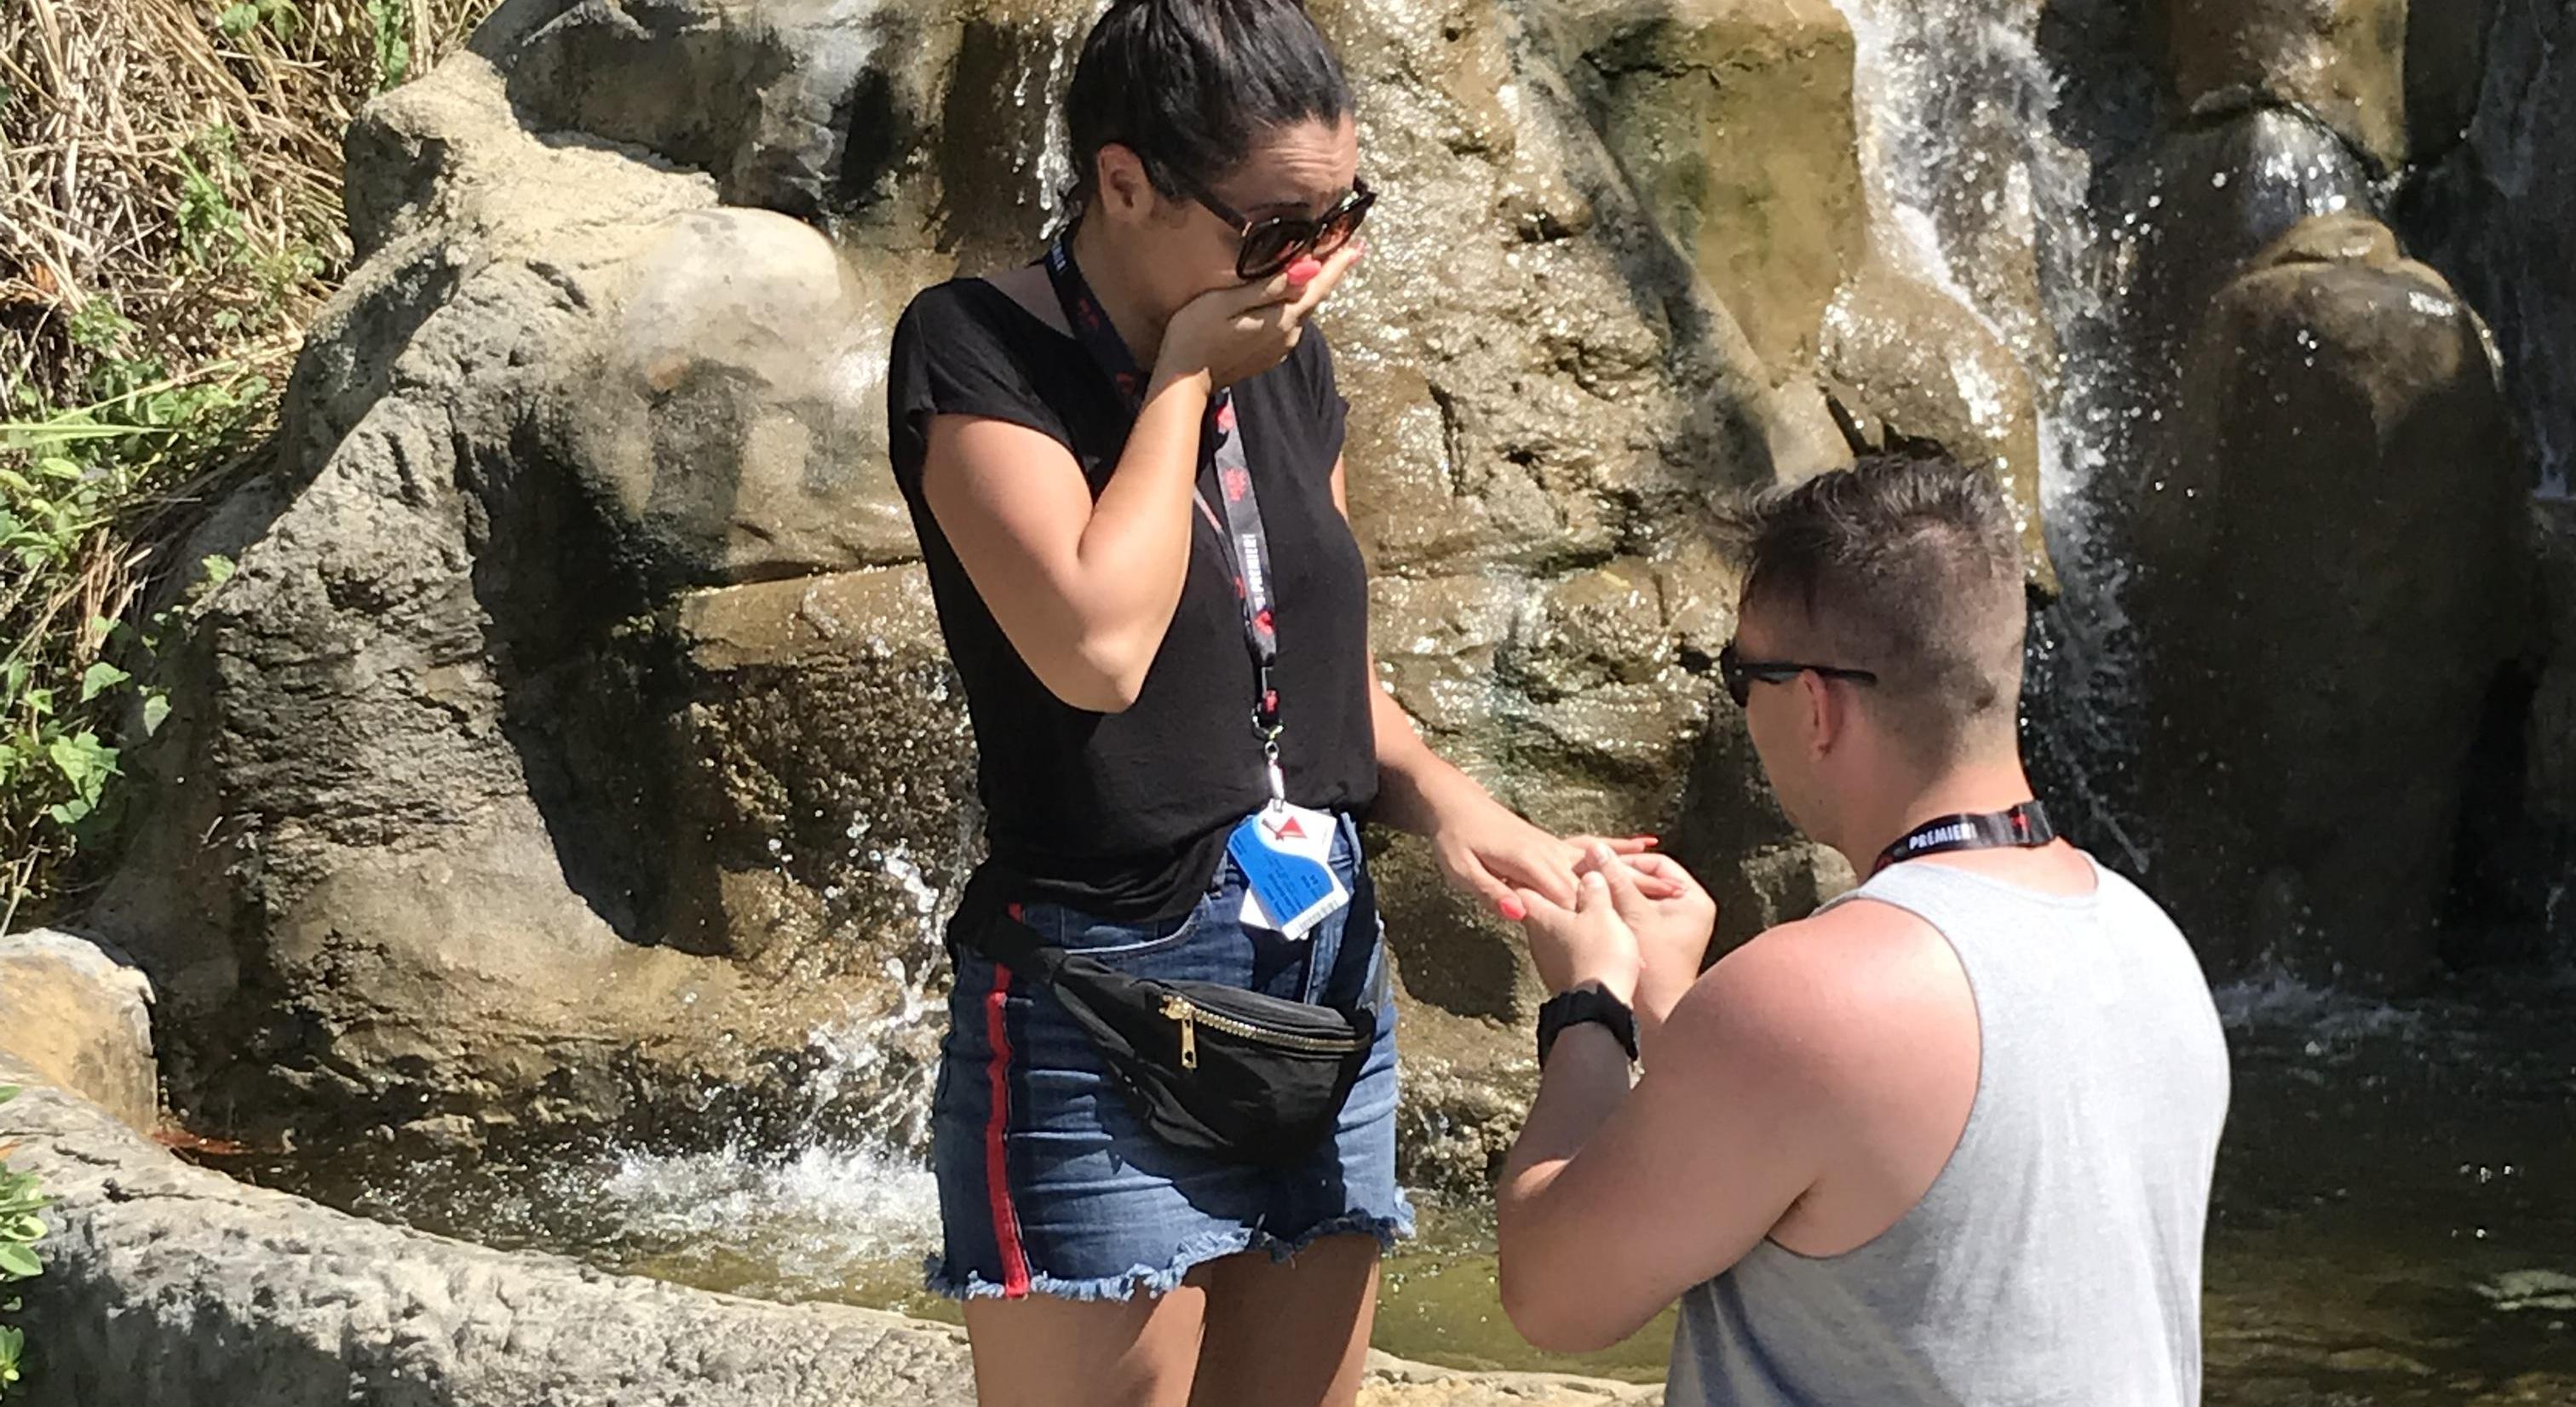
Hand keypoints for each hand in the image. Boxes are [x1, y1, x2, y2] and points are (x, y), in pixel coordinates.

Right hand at [1153, 241, 1365, 392]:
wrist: (1183, 381)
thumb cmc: (1196, 333)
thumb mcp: (1227, 302)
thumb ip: (1268, 287)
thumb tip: (1306, 270)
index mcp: (1282, 319)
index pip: (1319, 285)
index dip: (1338, 264)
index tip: (1358, 246)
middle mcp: (1289, 335)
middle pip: (1314, 298)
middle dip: (1328, 273)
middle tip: (1344, 248)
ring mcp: (1280, 348)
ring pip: (1301, 312)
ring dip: (1309, 290)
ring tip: (1316, 266)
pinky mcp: (1269, 355)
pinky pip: (1288, 325)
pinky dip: (1293, 306)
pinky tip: (1286, 297)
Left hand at [1428, 796, 1673, 921]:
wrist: (1453, 801)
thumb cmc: (1454, 840)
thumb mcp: (1463, 873)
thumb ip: (1493, 893)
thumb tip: (1518, 913)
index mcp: (1532, 865)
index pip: (1572, 901)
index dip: (1599, 928)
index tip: (1625, 954)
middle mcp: (1551, 853)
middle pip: (1599, 885)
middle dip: (1631, 908)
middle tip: (1665, 935)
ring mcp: (1556, 846)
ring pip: (1603, 865)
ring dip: (1638, 878)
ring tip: (1675, 890)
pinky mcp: (1554, 843)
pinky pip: (1594, 845)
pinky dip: (1621, 846)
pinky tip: (1647, 846)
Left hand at [1512, 865, 1642, 1004]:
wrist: (1597, 1010)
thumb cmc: (1598, 957)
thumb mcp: (1601, 915)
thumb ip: (1594, 891)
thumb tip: (1589, 875)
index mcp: (1543, 913)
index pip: (1523, 885)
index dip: (1527, 872)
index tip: (1533, 863)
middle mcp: (1537, 934)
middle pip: (1538, 905)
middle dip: (1552, 891)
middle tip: (1568, 881)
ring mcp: (1546, 956)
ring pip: (1553, 926)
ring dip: (1567, 916)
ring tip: (1585, 908)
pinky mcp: (1560, 973)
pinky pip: (1565, 945)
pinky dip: (1576, 936)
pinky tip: (1590, 936)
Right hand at [1573, 846, 1718, 1025]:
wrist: (1658, 1015)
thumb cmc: (1654, 967)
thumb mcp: (1635, 916)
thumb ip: (1617, 880)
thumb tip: (1596, 849)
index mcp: (1694, 900)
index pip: (1657, 863)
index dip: (1627, 862)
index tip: (1599, 863)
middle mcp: (1689, 910)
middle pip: (1648, 880)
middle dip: (1618, 879)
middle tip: (1590, 876)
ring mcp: (1674, 926)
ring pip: (1639, 898)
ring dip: (1615, 896)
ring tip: (1589, 894)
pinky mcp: (1659, 940)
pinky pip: (1636, 915)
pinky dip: (1618, 913)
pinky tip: (1595, 913)